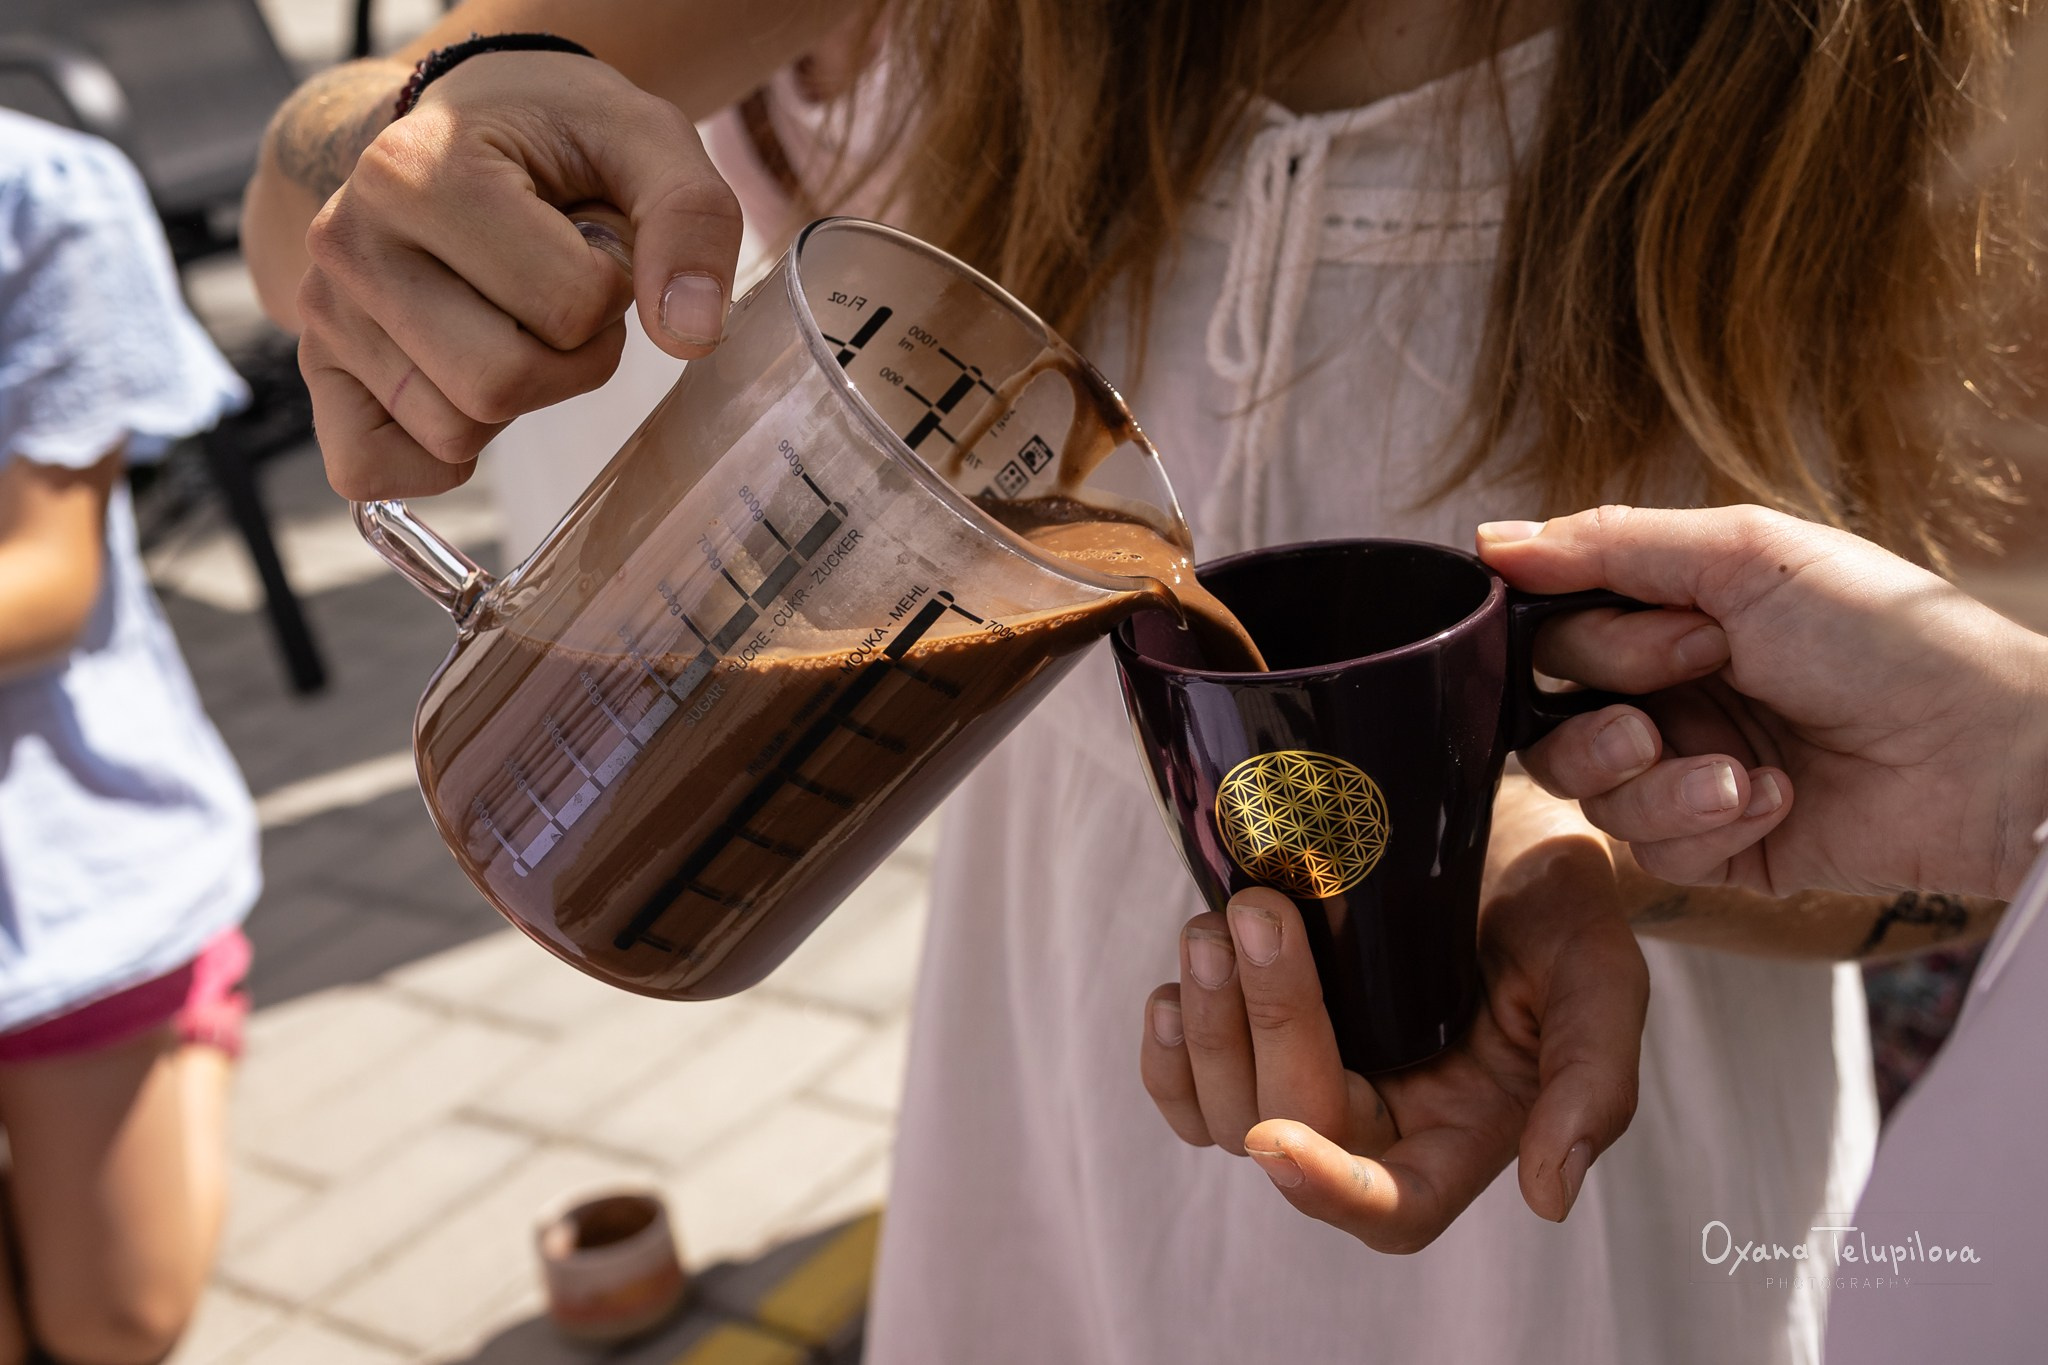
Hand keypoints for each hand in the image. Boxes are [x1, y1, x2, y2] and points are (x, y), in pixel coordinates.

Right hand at [296, 52, 743, 499]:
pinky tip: (464, 386)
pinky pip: (368, 470)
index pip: (568, 307)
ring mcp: (325, 312)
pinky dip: (433, 459)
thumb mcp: (643, 139)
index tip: (592, 247)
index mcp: (417, 172)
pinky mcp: (318, 370)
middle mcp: (349, 243)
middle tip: (561, 299)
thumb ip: (690, 218)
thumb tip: (691, 336)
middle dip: (569, 360)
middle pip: (500, 387)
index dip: (611, 293)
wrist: (462, 122)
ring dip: (515, 400)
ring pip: (453, 434)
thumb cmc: (556, 134)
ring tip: (510, 317)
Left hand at [1139, 786, 1647, 1251]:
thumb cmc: (1557, 907)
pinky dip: (1168, 1048)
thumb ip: (1592, 1082)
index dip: (1327, 1191)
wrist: (1496, 833)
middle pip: (1292, 1128)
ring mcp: (1313, 1081)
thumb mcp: (1601, 977)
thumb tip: (1550, 1197)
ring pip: (1225, 1111)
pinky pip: (1186, 1089)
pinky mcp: (1259, 1038)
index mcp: (1463, 1134)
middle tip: (1258, 912)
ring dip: (1207, 1025)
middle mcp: (1380, 1125)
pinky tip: (1179, 981)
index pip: (1389, 1208)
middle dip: (1266, 1025)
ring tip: (1217, 924)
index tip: (1277, 1141)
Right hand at [1478, 505, 2047, 900]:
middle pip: (1547, 724)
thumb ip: (1608, 545)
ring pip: (1588, 796)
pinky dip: (1709, 825)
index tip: (1657, 630)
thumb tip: (1491, 541)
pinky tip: (1778, 797)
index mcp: (1667, 616)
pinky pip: (1649, 852)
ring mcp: (1688, 773)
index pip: (1550, 638)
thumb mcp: (1744, 556)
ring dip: (1657, 780)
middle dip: (1611, 713)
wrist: (1979, 750)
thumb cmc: (1885, 637)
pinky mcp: (1718, 848)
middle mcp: (1666, 696)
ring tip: (1737, 768)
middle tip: (1697, 681)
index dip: (1581, 643)